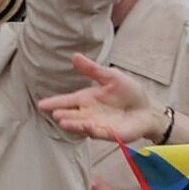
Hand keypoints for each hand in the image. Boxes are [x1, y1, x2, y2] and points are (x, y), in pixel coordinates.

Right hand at [37, 54, 170, 144]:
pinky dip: (90, 129)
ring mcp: (97, 124)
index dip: (54, 102)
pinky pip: (97, 132)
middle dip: (62, 114)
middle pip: (71, 115)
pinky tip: (86, 124)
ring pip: (81, 125)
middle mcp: (88, 113)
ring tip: (62, 120)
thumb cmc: (129, 92)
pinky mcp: (109, 134)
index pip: (67, 101)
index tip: (41, 104)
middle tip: (55, 112)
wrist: (147, 108)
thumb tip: (74, 56)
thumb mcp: (111, 77)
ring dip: (72, 124)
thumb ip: (92, 70)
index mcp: (87, 99)